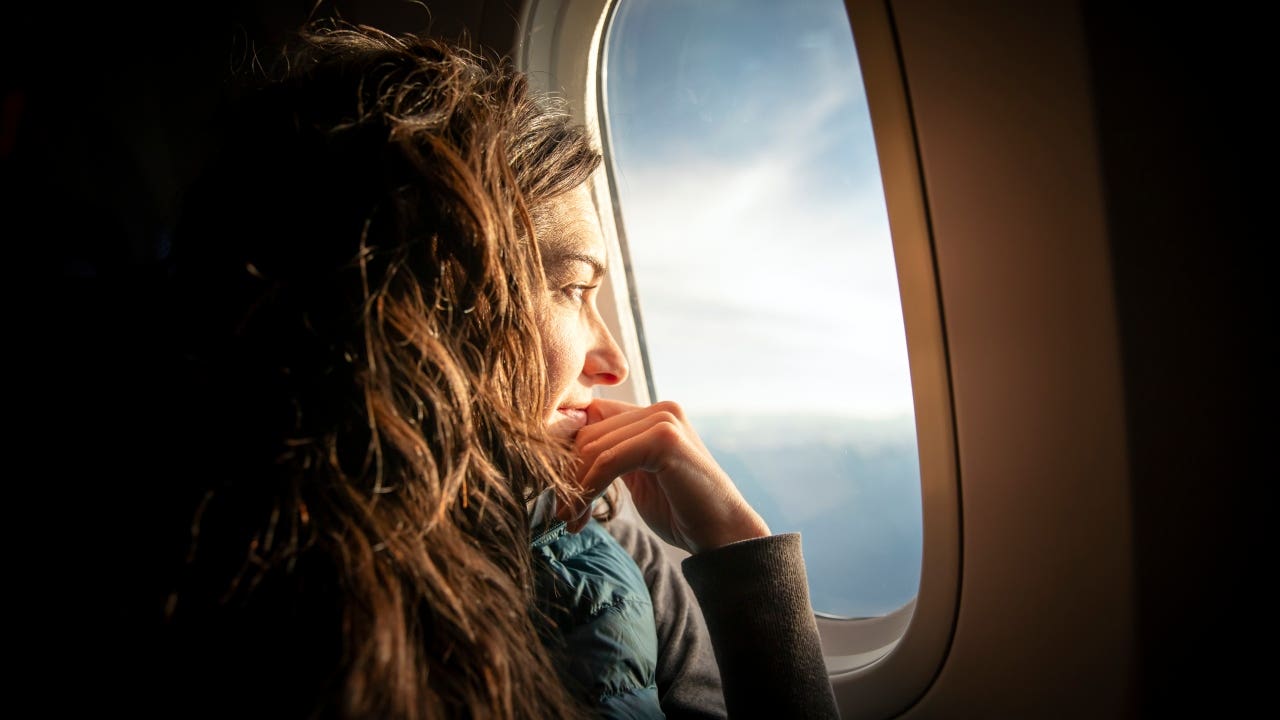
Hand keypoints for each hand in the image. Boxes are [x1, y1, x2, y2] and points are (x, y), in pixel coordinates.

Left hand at [558, 398, 769, 553]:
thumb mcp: (638, 478)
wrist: (723, 535)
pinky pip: (608, 461)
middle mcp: (660, 410)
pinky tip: (581, 516)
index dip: (569, 454)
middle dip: (568, 475)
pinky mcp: (664, 439)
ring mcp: (664, 420)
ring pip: (594, 446)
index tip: (558, 492)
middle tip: (561, 513)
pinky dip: (588, 490)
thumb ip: (613, 457)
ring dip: (575, 488)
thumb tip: (565, 456)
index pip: (592, 418)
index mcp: (653, 415)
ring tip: (570, 519)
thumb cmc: (681, 512)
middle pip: (588, 432)